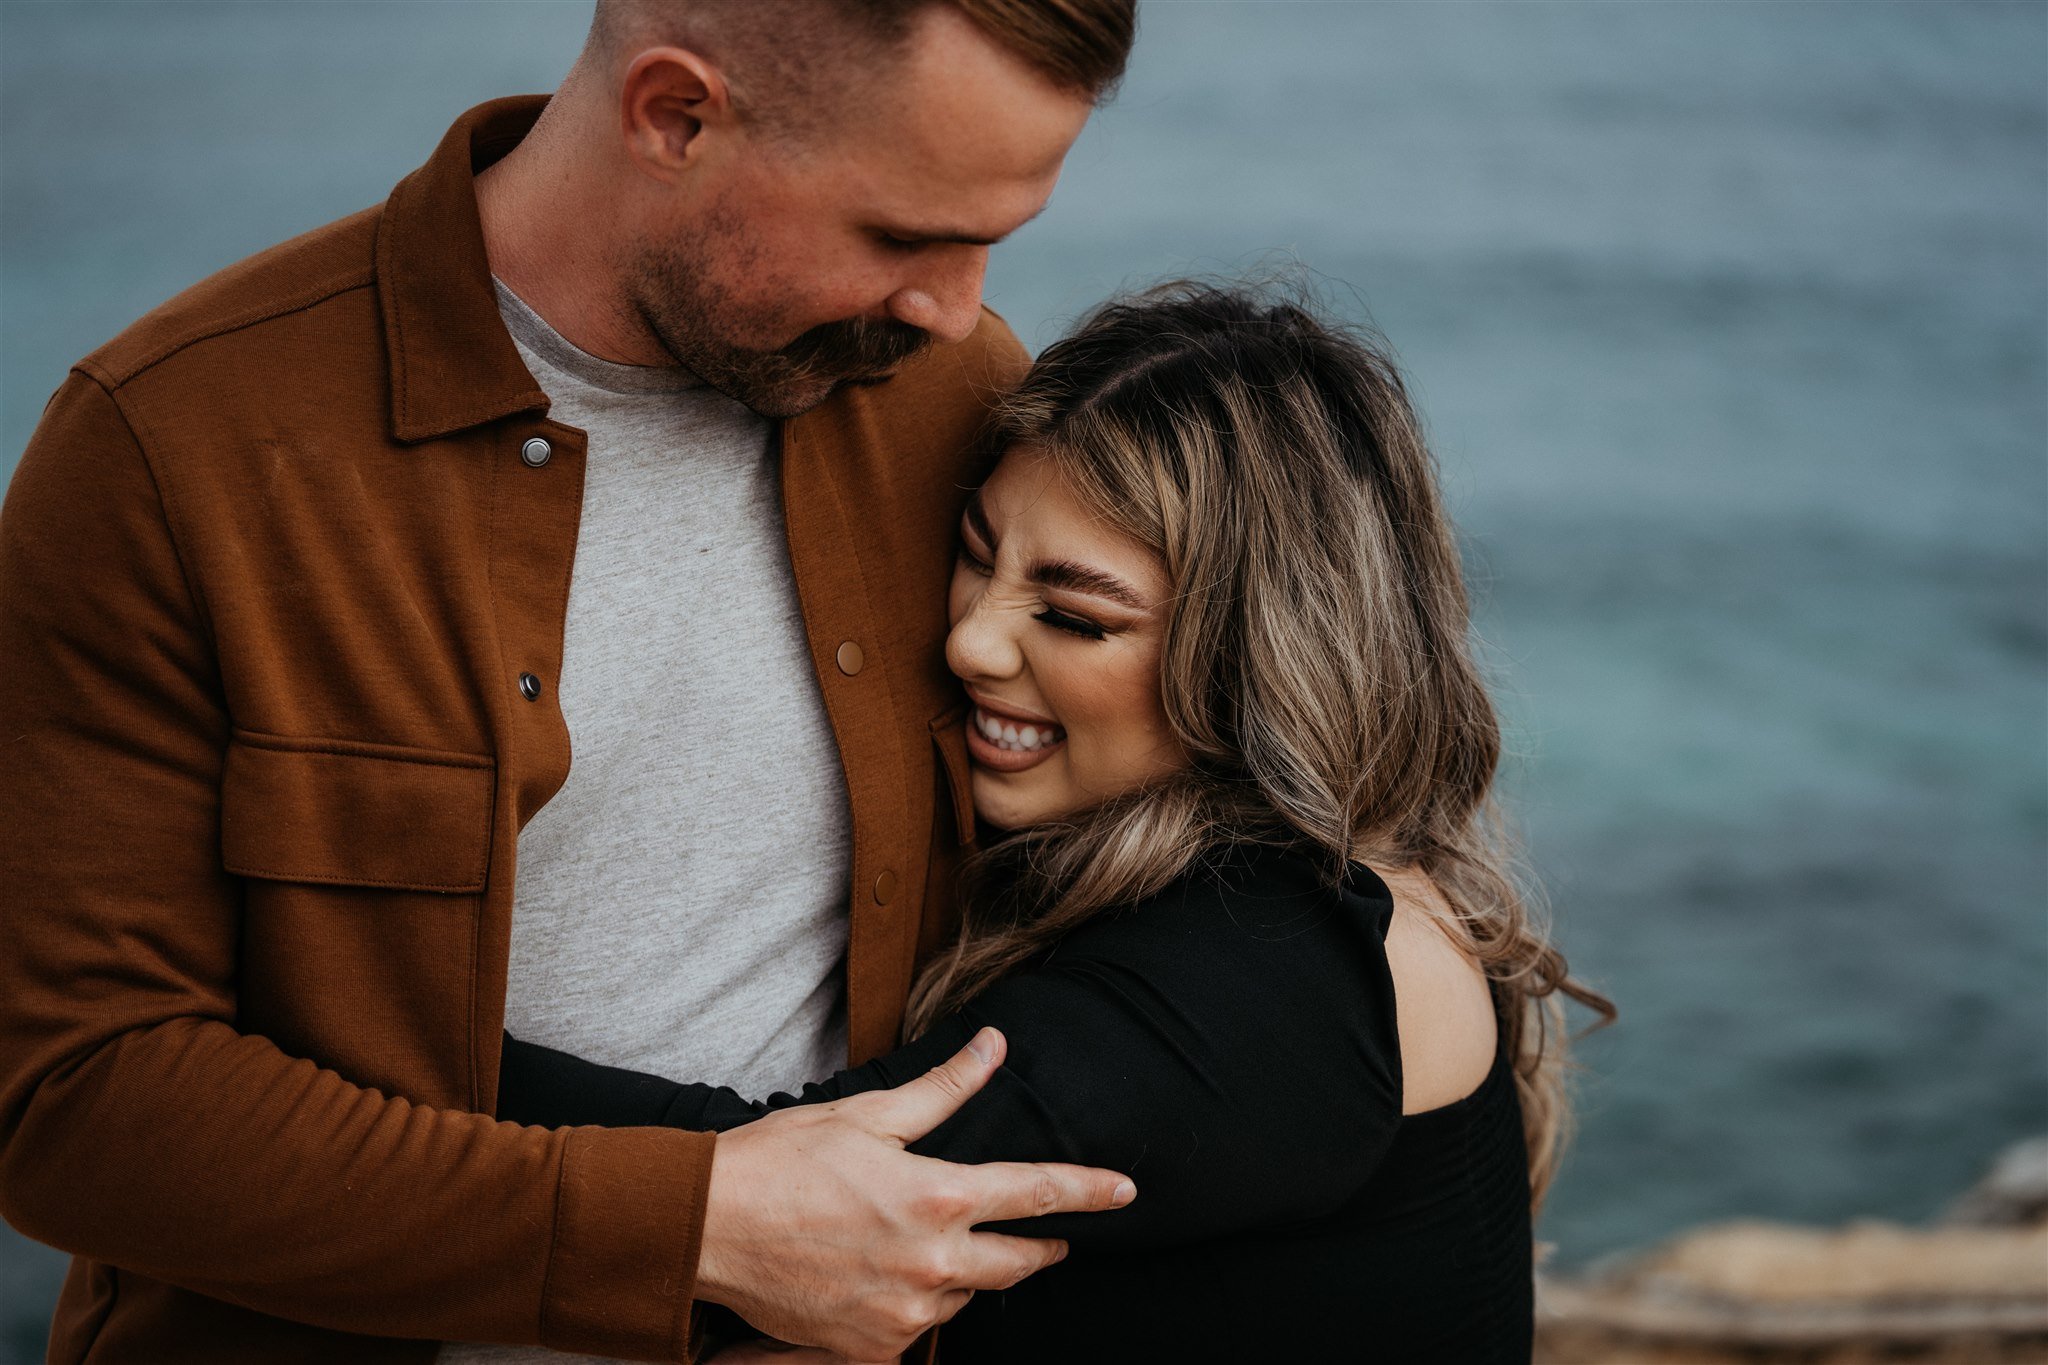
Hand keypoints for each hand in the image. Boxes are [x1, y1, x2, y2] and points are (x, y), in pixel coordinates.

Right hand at [694, 1027, 1135, 1361]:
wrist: (706, 1229)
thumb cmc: (782, 1160)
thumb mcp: (868, 1114)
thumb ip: (944, 1089)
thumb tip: (994, 1047)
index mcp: (938, 1196)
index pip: (1038, 1194)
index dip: (1089, 1191)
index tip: (1126, 1192)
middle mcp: (932, 1262)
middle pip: (1019, 1263)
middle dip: (1041, 1249)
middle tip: (1051, 1239)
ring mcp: (903, 1312)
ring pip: (965, 1293)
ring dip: (967, 1271)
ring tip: (935, 1243)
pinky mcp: (872, 1348)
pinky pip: (919, 1327)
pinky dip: (918, 1301)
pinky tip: (890, 1277)